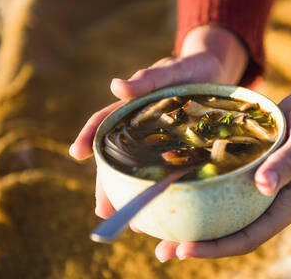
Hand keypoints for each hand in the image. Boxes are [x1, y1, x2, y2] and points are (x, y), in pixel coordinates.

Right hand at [69, 26, 246, 217]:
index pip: (104, 122)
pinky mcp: (179, 148)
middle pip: (120, 156)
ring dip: (133, 193)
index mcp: (133, 107)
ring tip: (133, 222)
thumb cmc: (190, 68)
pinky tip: (163, 208)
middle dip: (109, 183)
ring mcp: (159, 139)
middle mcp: (141, 126)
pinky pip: (166, 171)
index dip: (88, 136)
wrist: (215, 72)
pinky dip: (160, 189)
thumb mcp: (172, 70)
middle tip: (103, 210)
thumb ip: (147, 79)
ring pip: (141, 169)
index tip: (75, 153)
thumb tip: (115, 87)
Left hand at [155, 77, 290, 260]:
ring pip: (224, 215)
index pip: (249, 237)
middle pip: (231, 234)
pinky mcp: (251, 173)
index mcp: (287, 205)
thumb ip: (288, 161)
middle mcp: (271, 203)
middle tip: (162, 250)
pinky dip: (202, 195)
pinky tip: (179, 189)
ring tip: (160, 230)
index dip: (216, 247)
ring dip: (195, 224)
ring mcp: (261, 190)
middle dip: (197, 244)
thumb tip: (264, 186)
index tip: (184, 248)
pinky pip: (224, 191)